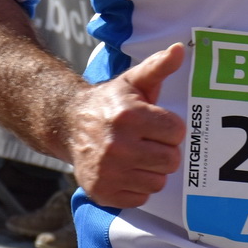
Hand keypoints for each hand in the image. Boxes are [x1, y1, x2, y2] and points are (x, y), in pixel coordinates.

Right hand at [68, 44, 186, 207]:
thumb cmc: (110, 102)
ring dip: (153, 170)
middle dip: (165, 150)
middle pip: (170, 160)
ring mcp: (108, 171)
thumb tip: (179, 49)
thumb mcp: (133, 80)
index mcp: (129, 116)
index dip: (170, 128)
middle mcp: (117, 145)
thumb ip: (159, 66)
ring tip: (138, 155)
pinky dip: (138, 186)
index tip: (157, 124)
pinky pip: (141, 198)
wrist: (68, 124)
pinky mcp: (102, 191)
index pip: (176, 133)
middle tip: (150, 141)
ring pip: (158, 182)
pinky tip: (127, 170)